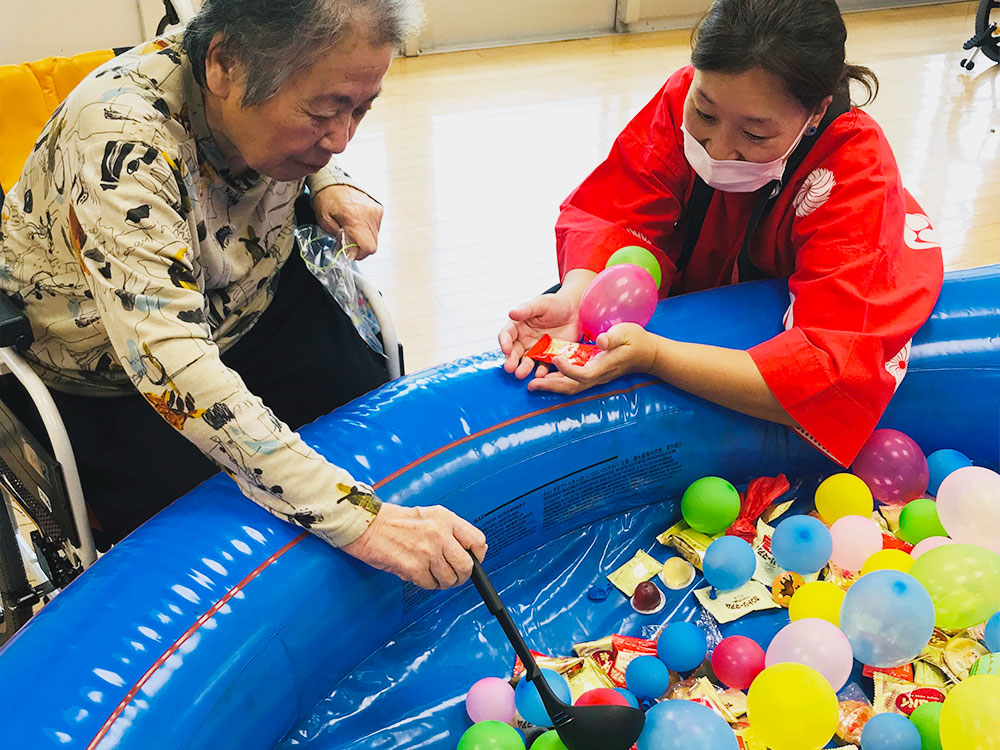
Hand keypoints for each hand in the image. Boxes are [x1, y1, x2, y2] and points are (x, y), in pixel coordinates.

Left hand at [311, 184, 382, 258]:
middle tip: (348, 241)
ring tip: (351, 228)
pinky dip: (367, 229)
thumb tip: (349, 252)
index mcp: (355, 218)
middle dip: (359, 247)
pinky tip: (357, 222)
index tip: (349, 252)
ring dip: (363, 238)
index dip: (358, 254)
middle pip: (372, 245)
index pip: (367, 247)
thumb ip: (339, 239)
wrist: (332, 181)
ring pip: (375, 237)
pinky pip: (376, 228)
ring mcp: (376, 212)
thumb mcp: (325, 222)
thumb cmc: (326, 199)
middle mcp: (369, 215)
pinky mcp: (378, 209)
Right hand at [340, 503, 487, 588]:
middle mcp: (439, 534)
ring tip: (431, 574)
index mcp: (446, 519)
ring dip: (442, 582)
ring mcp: (427, 552)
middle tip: (453, 575)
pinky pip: (430, 585)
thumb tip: (467, 552)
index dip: (478, 556)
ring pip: (449, 579)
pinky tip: (418, 573)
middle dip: (461, 575)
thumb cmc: (395, 521)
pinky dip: (426, 583)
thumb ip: (449, 531)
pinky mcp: (414, 567)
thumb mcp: (429, 516)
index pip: (477, 540)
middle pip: (466, 566)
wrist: (367, 525)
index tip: (473, 561)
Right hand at [499, 293, 581, 379]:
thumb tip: (511, 313)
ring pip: (526, 361)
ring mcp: (536, 350)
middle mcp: (524, 340)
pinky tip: (541, 375)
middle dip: (511, 360)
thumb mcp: (541, 303)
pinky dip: (541, 372)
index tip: (506, 349)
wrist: (575, 312)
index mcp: (518, 326)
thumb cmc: (555, 304)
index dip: (504, 342)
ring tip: (521, 374)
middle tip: (510, 368)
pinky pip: (544, 366)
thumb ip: (527, 309)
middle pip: (514, 352)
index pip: (507, 335)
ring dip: (523, 368)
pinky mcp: (549, 357)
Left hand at [527, 322, 655, 394]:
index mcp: (604, 365)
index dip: (568, 370)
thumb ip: (613, 337)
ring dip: (552, 386)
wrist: (646, 353)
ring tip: (534, 384)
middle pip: (572, 386)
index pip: (583, 373)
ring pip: (571, 386)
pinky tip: (546, 377)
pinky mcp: (593, 374)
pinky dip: (559, 381)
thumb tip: (602, 341)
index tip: (556, 359)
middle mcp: (598, 375)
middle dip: (552, 386)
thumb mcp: (626, 332)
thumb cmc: (636, 340)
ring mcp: (595, 377)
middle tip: (532, 385)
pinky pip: (573, 382)